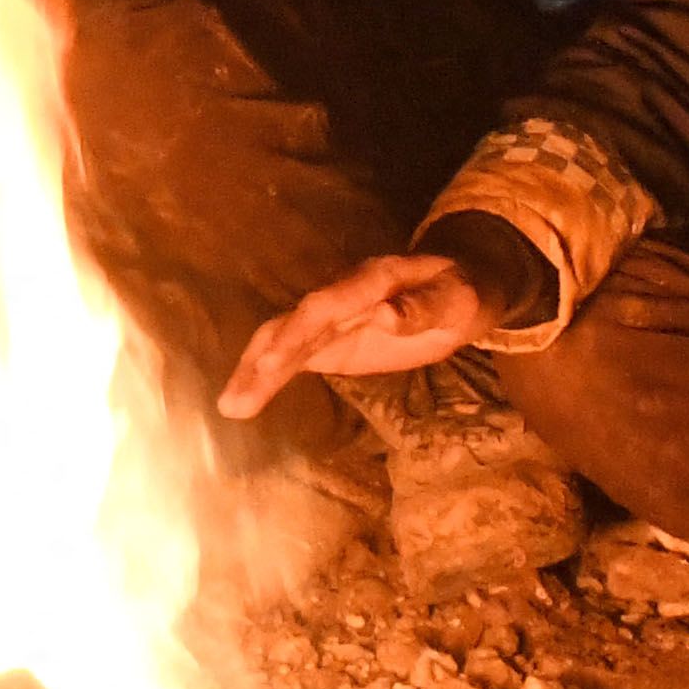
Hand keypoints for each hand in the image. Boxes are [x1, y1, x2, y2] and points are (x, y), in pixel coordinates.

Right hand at [222, 248, 495, 420]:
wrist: (456, 288)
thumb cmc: (459, 294)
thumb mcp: (455, 300)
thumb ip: (420, 308)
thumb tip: (382, 314)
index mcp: (371, 281)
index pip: (328, 305)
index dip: (298, 330)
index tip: (273, 360)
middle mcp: (340, 296)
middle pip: (294, 323)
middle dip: (265, 358)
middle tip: (237, 396)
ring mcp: (329, 319)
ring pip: (283, 340)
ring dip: (254, 371)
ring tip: (229, 407)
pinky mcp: (327, 342)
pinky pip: (290, 358)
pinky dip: (264, 377)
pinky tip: (239, 402)